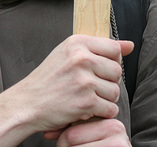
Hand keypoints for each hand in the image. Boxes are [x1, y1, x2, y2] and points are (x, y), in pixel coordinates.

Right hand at [0, 35, 132, 146]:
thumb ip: (99, 48)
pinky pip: (110, 108)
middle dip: (107, 82)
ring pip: (115, 91)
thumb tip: (129, 45)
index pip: (114, 49)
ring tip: (85, 97)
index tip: (96, 69)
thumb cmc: (47, 80)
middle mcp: (81, 58)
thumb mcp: (68, 54)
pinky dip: (100, 113)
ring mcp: (84, 80)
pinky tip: (85, 108)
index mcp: (77, 43)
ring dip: (104, 99)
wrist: (27, 103)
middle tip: (88, 86)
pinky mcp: (86, 101)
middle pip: (117, 71)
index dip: (109, 62)